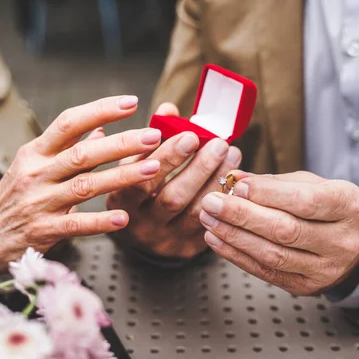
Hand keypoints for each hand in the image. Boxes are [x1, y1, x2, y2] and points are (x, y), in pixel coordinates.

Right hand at [0, 96, 163, 301]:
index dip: (100, 110)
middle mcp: (35, 173)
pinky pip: (75, 225)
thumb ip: (66, 150)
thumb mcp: (33, 167)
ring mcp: (37, 202)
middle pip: (82, 153)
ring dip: (121, 177)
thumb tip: (99, 129)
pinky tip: (124, 218)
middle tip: (154, 136)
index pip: (68, 122)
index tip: (131, 102)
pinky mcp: (40, 231)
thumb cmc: (12, 200)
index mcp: (34, 153)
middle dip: (121, 143)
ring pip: (84, 186)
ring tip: (153, 169)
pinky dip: (100, 222)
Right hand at [106, 103, 241, 258]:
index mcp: (122, 202)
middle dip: (198, 168)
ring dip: (217, 180)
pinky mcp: (188, 249)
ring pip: (196, 211)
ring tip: (232, 154)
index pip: (142, 182)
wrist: (142, 237)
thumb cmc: (139, 192)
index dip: (166, 159)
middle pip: (172, 198)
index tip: (189, 135)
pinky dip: (225, 199)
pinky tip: (236, 178)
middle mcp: (141, 225)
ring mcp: (166, 240)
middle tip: (218, 143)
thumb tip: (169, 109)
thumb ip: (150, 139)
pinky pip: (211, 223)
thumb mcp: (134, 166)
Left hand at [199, 171, 358, 294]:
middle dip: (242, 216)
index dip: (267, 194)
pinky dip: (237, 256)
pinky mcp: (305, 286)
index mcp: (348, 206)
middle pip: (286, 230)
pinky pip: (266, 273)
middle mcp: (342, 241)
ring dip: (234, 236)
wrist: (355, 246)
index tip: (238, 186)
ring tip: (209, 219)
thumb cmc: (327, 208)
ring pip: (273, 255)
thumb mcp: (311, 184)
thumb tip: (234, 180)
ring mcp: (324, 269)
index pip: (305, 201)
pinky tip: (217, 240)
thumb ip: (273, 182)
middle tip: (212, 202)